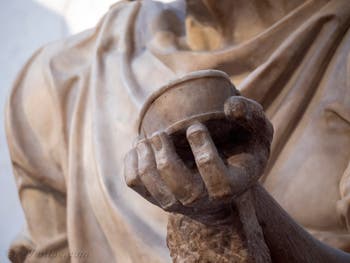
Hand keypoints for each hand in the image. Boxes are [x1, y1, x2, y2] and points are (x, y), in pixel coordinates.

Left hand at [124, 96, 272, 222]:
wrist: (219, 174)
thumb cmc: (240, 148)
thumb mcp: (258, 132)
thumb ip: (252, 116)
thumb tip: (229, 106)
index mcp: (231, 186)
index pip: (218, 180)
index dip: (203, 150)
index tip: (195, 127)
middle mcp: (203, 199)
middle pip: (182, 189)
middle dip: (167, 158)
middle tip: (160, 133)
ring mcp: (177, 200)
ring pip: (154, 187)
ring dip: (145, 159)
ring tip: (147, 137)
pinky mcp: (156, 194)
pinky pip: (135, 183)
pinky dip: (131, 161)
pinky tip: (138, 146)